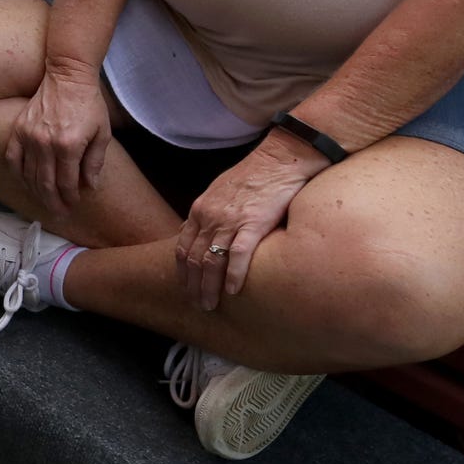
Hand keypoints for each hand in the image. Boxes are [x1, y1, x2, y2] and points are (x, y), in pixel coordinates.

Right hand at [5, 60, 110, 217]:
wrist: (68, 76)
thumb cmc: (89, 103)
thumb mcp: (102, 133)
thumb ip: (95, 162)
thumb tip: (90, 186)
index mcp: (69, 146)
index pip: (66, 182)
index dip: (69, 197)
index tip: (73, 203)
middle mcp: (46, 144)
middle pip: (45, 184)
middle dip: (53, 202)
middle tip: (58, 213)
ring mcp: (29, 136)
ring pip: (28, 175)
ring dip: (36, 192)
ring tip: (43, 202)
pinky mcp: (18, 129)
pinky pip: (12, 158)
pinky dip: (17, 173)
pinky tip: (24, 181)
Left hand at [175, 134, 324, 310]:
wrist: (280, 158)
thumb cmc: (254, 176)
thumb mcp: (220, 192)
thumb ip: (210, 214)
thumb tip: (202, 234)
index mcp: (200, 209)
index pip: (183, 246)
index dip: (182, 271)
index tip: (185, 288)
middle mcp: (210, 216)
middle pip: (194, 258)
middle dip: (193, 285)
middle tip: (197, 305)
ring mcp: (230, 220)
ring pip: (211, 260)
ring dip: (209, 286)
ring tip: (210, 304)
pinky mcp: (254, 222)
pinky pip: (238, 254)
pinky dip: (234, 275)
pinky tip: (233, 291)